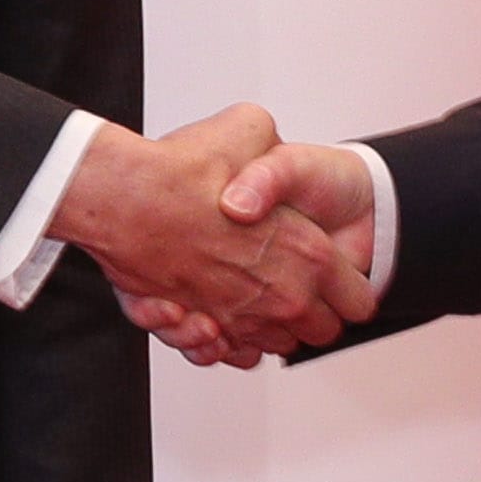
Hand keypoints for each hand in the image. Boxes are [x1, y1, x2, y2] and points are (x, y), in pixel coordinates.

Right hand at [59, 106, 366, 362]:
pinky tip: (219, 320)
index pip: (357, 298)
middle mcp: (281, 296)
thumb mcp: (249, 127)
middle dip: (315, 316)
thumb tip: (268, 151)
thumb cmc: (182, 171)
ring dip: (268, 329)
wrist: (123, 197)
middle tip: (301, 291)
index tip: (341, 281)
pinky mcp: (201, 328)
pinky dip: (224, 343)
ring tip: (254, 298)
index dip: (351, 290)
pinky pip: (227, 353)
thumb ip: (271, 146)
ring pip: (274, 347)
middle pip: (321, 332)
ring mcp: (241, 318)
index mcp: (310, 254)